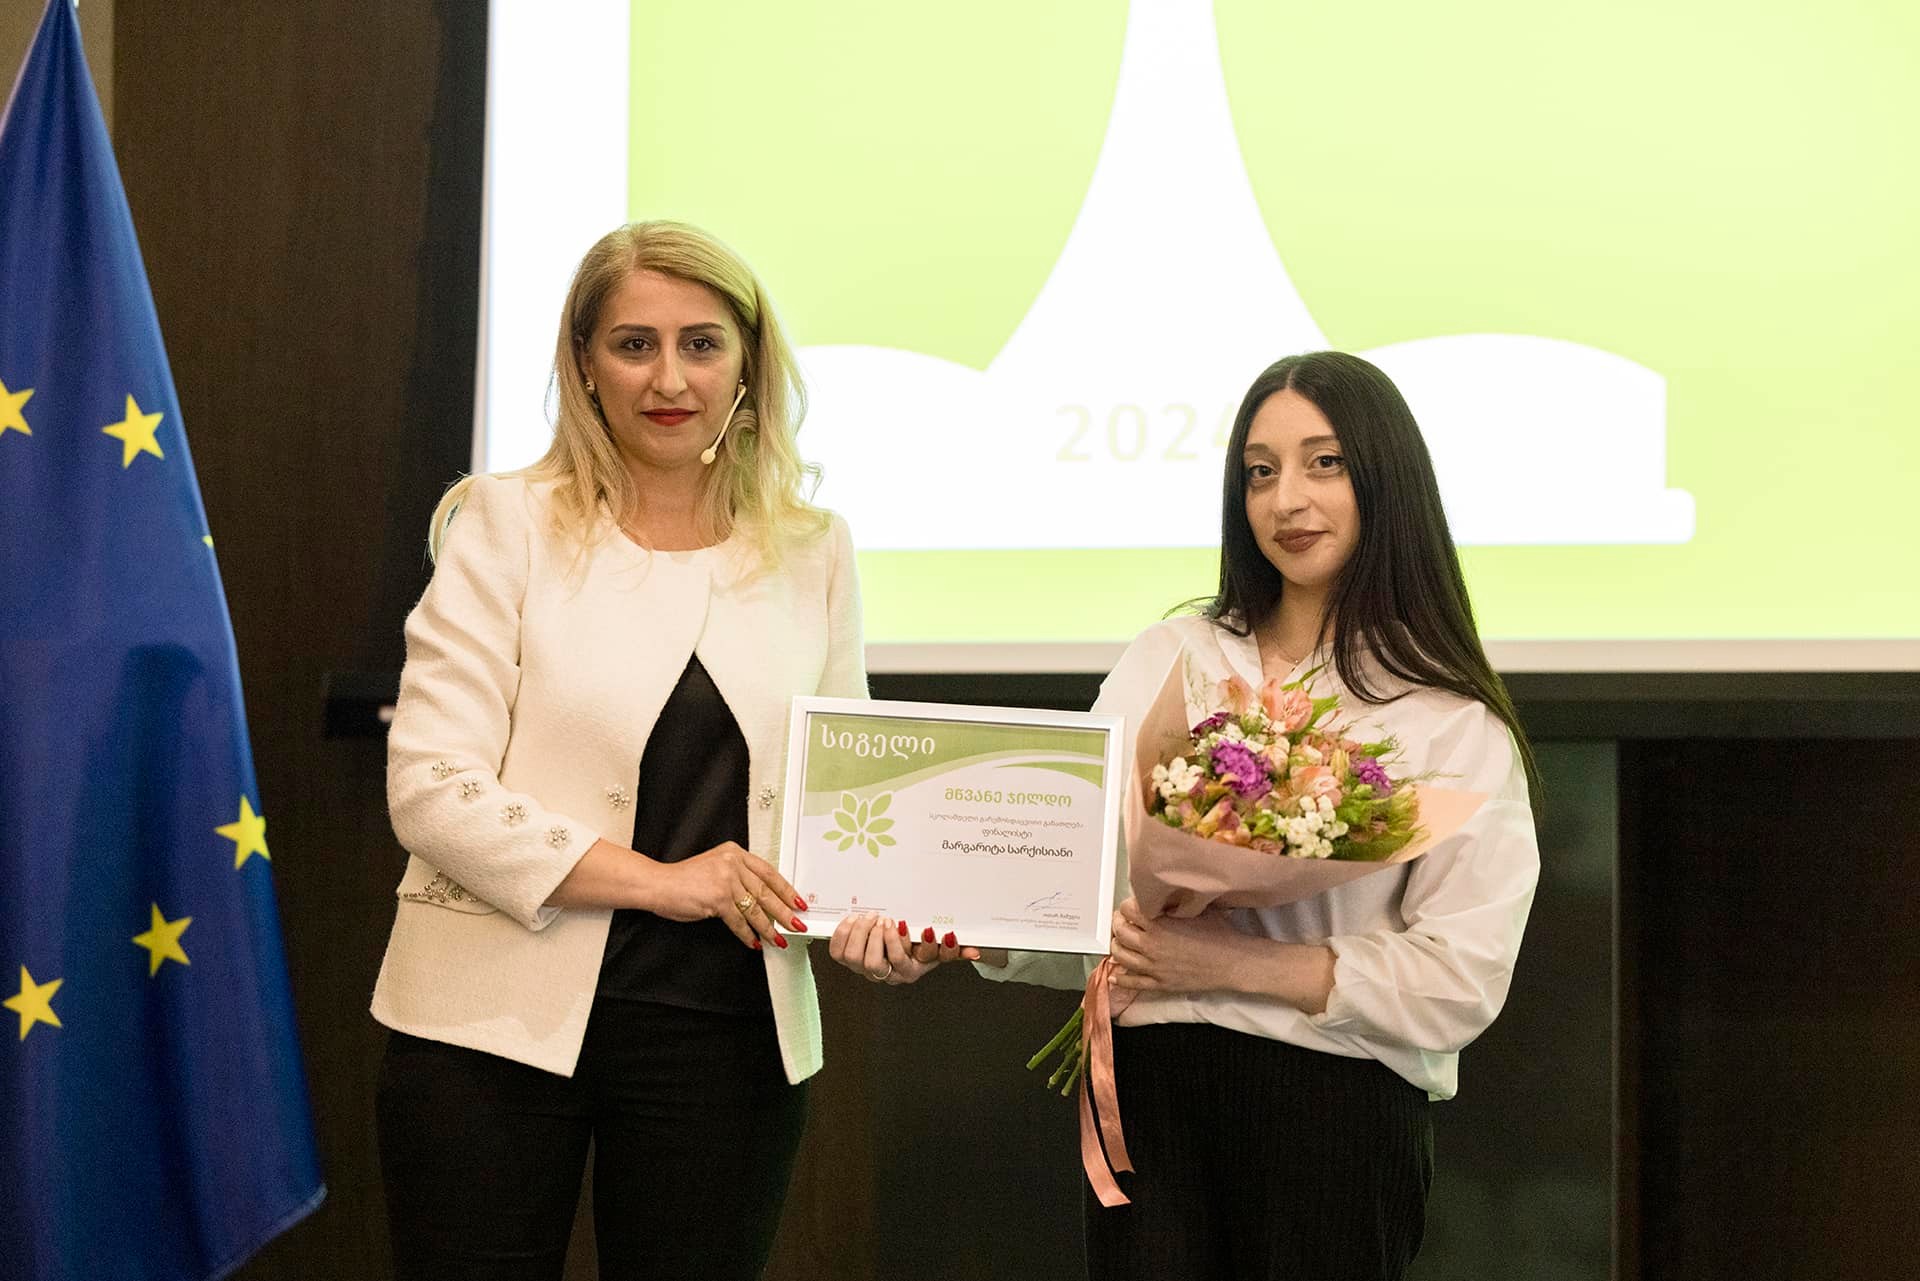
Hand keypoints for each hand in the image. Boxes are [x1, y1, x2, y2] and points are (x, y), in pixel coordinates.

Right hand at [646, 840, 808, 950]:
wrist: (658, 884)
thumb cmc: (684, 879)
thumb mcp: (715, 867)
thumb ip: (738, 876)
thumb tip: (762, 899)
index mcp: (735, 852)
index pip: (769, 872)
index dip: (786, 889)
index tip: (798, 901)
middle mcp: (733, 863)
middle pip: (766, 891)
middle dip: (784, 912)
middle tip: (797, 924)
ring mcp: (726, 880)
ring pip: (755, 909)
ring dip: (768, 928)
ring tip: (779, 939)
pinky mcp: (718, 899)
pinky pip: (738, 921)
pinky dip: (747, 934)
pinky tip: (754, 942)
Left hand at [828, 912, 979, 984]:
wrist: (896, 950)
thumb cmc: (920, 946)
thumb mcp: (939, 948)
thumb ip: (955, 949)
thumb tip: (975, 953)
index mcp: (912, 969)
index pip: (909, 961)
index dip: (907, 944)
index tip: (917, 926)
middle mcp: (888, 973)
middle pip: (877, 965)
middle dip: (881, 940)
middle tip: (888, 919)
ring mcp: (866, 969)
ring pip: (856, 958)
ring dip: (862, 934)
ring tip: (872, 917)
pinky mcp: (848, 960)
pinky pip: (838, 952)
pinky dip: (844, 933)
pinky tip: (855, 919)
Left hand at [1108, 897, 1246, 993]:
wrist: (1233, 962)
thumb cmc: (1219, 934)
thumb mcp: (1195, 909)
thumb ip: (1173, 902)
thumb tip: (1162, 895)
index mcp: (1159, 924)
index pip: (1127, 909)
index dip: (1127, 904)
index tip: (1131, 905)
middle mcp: (1152, 946)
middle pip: (1119, 931)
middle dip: (1118, 922)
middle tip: (1122, 919)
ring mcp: (1154, 967)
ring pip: (1120, 956)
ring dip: (1116, 946)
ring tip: (1119, 941)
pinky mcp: (1160, 984)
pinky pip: (1132, 982)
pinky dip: (1120, 978)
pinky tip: (1116, 974)